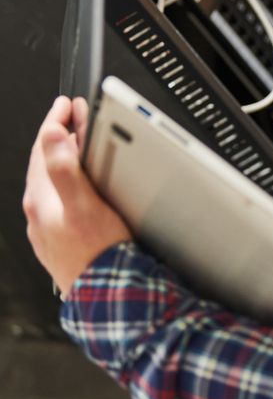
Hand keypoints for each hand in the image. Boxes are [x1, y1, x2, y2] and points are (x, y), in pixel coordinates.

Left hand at [23, 96, 131, 294]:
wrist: (108, 295)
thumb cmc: (100, 253)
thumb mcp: (83, 205)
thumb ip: (64, 168)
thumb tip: (51, 135)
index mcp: (40, 199)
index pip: (43, 148)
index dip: (55, 120)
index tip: (65, 103)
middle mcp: (38, 213)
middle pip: (45, 164)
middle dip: (58, 137)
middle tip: (73, 116)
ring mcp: (48, 228)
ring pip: (52, 184)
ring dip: (64, 161)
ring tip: (79, 147)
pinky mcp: (61, 241)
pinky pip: (61, 203)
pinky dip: (70, 186)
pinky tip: (84, 189)